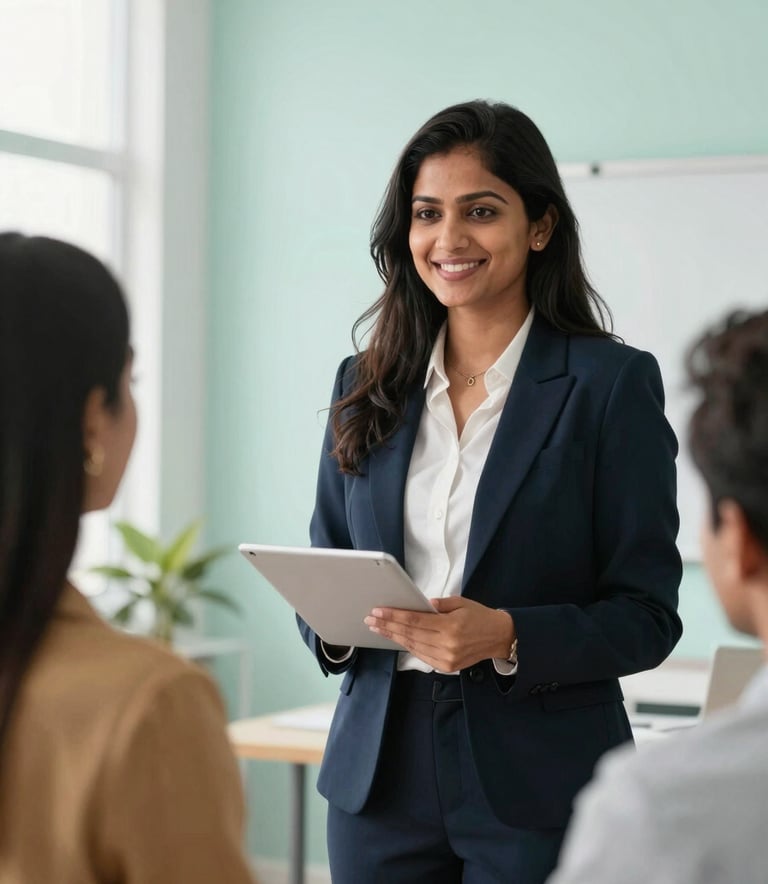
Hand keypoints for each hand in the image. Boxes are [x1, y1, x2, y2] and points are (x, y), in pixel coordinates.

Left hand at [364, 596, 514, 672]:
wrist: (499, 637)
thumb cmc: (480, 616)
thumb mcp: (461, 602)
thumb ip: (439, 604)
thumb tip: (420, 604)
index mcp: (450, 626)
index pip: (415, 621)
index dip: (394, 616)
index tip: (378, 612)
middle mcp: (447, 645)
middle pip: (410, 635)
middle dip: (388, 626)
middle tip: (371, 620)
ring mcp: (446, 659)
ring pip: (413, 647)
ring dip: (394, 637)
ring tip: (379, 629)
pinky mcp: (447, 667)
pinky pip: (422, 656)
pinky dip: (408, 646)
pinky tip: (397, 639)